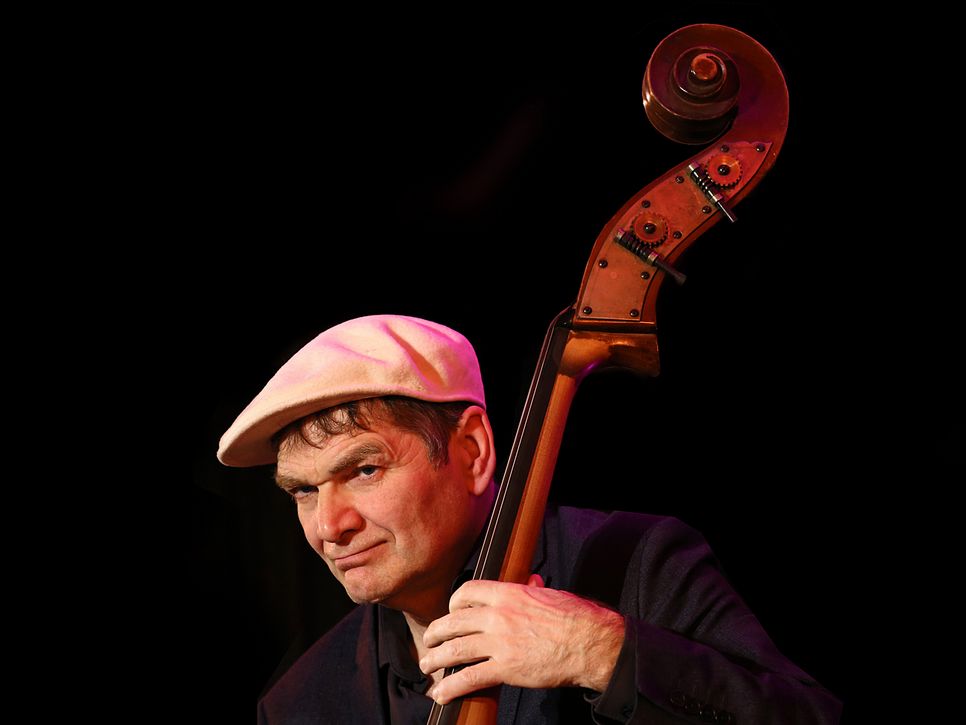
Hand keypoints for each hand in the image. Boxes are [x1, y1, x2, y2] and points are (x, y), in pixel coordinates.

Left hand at [420, 574, 624, 703]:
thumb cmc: (575, 618)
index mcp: (508, 593)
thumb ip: (532, 591)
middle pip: (454, 621)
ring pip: (455, 649)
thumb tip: (531, 582)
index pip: (467, 591)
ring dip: (436, 659)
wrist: (590, 642)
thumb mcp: (549, 596)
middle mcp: (498, 616)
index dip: (454, 603)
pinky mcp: (505, 668)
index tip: (451, 612)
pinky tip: (441, 693)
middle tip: (429, 641)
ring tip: (427, 665)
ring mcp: (499, 642)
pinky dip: (451, 687)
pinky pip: (470, 677)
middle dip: (436, 632)